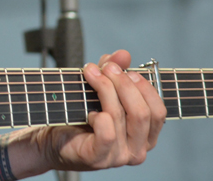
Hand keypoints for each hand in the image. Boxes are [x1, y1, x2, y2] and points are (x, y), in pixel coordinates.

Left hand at [35, 49, 166, 170]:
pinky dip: (99, 117)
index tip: (125, 69)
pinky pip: (107, 134)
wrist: (54, 139)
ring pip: (121, 117)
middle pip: (142, 113)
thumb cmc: (82, 115)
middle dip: (123, 84)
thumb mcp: (101, 89)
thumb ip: (114, 72)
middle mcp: (137, 150)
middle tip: (106, 67)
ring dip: (105, 89)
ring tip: (90, 73)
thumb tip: (123, 54)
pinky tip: (89, 111)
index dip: (144, 87)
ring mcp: (119, 157)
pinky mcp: (98, 158)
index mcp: (146, 135)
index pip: (158, 111)